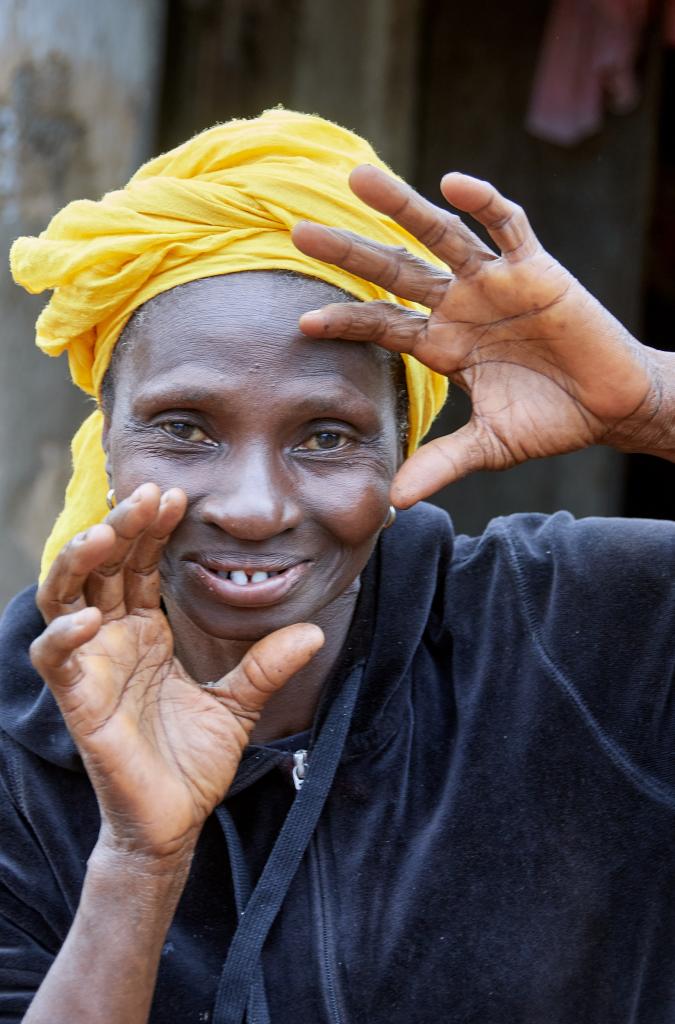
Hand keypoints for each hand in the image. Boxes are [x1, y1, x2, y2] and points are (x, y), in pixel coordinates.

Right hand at [30, 484, 323, 862]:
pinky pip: (56, 660)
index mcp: (145, 632)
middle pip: (103, 567)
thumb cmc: (193, 761)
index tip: (176, 497)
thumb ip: (267, 664)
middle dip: (120, 527)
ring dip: (80, 562)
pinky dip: (65, 636)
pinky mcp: (79, 702)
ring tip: (107, 533)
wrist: (174, 821)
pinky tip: (89, 618)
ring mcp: (92, 667)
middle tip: (147, 494)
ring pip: (65, 598)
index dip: (151, 530)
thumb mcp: (239, 703)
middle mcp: (113, 640)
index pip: (139, 566)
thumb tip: (314, 631)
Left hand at [293, 165, 672, 505]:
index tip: (304, 321)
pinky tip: (452, 185)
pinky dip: (484, 204)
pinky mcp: (536, 270)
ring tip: (360, 180)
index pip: (383, 324)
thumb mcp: (488, 447)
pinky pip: (508, 227)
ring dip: (402, 208)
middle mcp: (460, 306)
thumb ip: (442, 464)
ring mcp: (495, 283)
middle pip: (395, 270)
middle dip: (350, 252)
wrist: (611, 408)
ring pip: (441, 236)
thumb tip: (396, 500)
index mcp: (443, 344)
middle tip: (300, 232)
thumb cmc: (550, 421)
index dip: (347, 321)